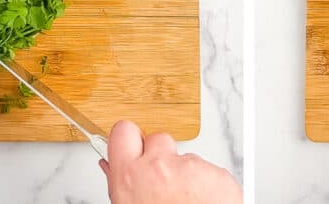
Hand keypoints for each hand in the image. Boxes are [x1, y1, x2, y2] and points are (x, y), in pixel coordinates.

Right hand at [99, 120, 241, 203]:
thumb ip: (119, 182)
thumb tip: (110, 166)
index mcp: (132, 176)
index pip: (122, 131)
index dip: (129, 141)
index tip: (132, 148)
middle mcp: (162, 166)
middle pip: (158, 139)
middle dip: (160, 156)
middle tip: (161, 182)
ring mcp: (193, 168)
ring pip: (186, 158)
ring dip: (185, 175)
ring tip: (184, 202)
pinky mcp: (218, 175)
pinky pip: (209, 171)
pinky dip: (207, 185)